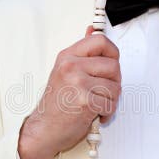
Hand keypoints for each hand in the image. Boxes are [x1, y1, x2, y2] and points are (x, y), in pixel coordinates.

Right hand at [18, 27, 120, 158]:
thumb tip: (92, 29)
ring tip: (97, 105)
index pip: (100, 41)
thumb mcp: (65, 72)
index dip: (113, 53)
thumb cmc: (55, 104)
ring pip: (115, 87)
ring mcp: (78, 83)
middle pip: (114, 66)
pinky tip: (94, 115)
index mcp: (67, 56)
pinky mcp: (85, 101)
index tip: (111, 65)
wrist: (42, 130)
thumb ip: (82, 53)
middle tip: (104, 92)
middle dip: (114, 82)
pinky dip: (106, 113)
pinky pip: (111, 104)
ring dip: (111, 100)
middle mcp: (71, 66)